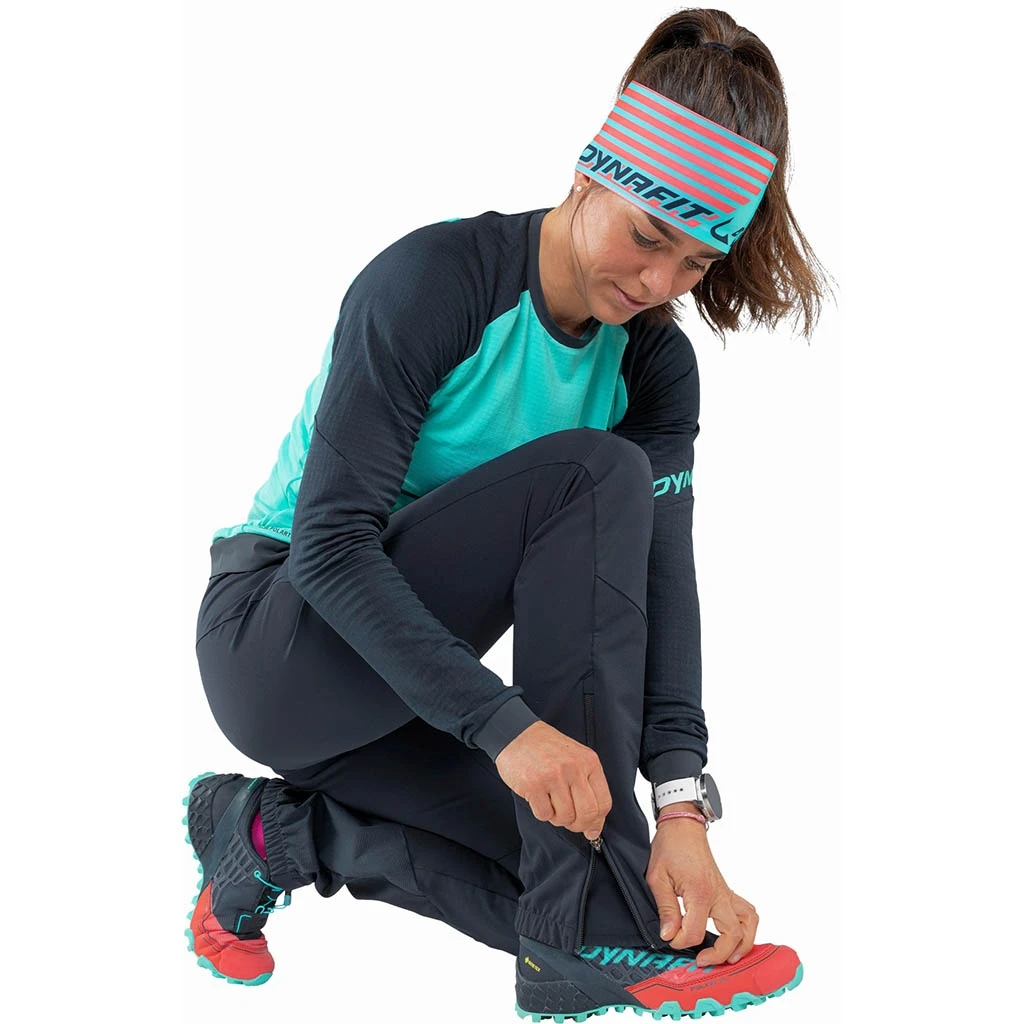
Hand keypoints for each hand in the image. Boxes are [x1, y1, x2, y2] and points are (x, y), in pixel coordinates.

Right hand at [494, 721, 611, 839]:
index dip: (597, 821)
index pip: (604, 803)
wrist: (516, 734)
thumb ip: (588, 789)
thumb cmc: (546, 748)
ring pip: (565, 817)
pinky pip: (544, 815)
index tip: (590, 827)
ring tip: (551, 803)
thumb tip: (594, 828)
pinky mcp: (533, 785)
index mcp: (589, 761)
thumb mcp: (575, 759)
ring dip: (557, 817)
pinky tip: (539, 798)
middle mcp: (573, 768)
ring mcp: (553, 776)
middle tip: (570, 821)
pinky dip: (542, 812)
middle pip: (587, 814)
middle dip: (578, 825)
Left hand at [645, 811, 758, 966]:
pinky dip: (748, 928)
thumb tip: (668, 935)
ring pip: (748, 925)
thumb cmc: (671, 847)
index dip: (681, 942)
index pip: (696, 932)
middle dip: (719, 955)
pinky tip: (736, 937)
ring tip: (728, 957)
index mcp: (700, 893)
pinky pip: (747, 912)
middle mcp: (719, 894)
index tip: (670, 938)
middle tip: (702, 961)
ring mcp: (726, 893)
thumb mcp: (658, 878)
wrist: (683, 827)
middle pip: (732, 935)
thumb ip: (665, 909)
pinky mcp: (727, 890)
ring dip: (742, 945)